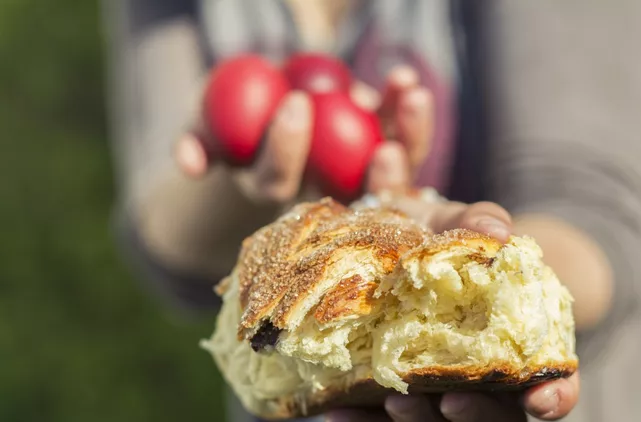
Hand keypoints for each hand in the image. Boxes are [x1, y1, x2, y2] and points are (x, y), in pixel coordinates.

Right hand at [173, 65, 432, 203]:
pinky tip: (407, 81)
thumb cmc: (235, 120)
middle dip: (371, 175)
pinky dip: (407, 112)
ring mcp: (357, 175)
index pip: (280, 180)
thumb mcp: (210, 126)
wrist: (273, 107)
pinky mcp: (383, 153)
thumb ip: (198, 141)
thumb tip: (189, 161)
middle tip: (381, 140)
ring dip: (408, 139)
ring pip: (389, 173)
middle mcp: (321, 192)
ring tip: (413, 96)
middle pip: (350, 194)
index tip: (293, 103)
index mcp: (274, 186)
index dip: (285, 148)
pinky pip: (402, 140)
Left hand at [325, 199, 580, 421]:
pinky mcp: (390, 397)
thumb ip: (475, 221)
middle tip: (450, 400)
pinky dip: (362, 420)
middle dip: (477, 413)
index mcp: (513, 337)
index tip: (541, 399)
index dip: (556, 393)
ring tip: (393, 401)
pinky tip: (337, 411)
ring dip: (420, 421)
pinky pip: (380, 421)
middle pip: (496, 413)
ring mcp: (435, 391)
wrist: (382, 244)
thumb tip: (497, 232)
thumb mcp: (452, 221)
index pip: (552, 377)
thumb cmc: (433, 235)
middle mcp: (481, 375)